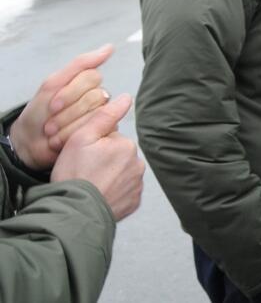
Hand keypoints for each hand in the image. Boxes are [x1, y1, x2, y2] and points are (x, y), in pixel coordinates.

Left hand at [8, 44, 113, 169]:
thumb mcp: (53, 84)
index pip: (92, 78)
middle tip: (52, 121)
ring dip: (67, 124)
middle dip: (68, 111)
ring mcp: (100, 115)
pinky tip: (60, 139)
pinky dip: (70, 135)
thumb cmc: (39, 112)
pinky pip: (94, 129)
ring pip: (96, 114)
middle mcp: (98, 97)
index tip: (53, 105)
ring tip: (53, 131)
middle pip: (95, 97)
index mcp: (88, 83)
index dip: (71, 92)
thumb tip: (110, 47)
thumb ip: (81, 64)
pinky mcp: (100, 132)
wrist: (29, 141)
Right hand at [51, 94, 144, 220]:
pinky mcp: (133, 202)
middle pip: (118, 156)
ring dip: (110, 176)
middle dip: (104, 161)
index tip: (83, 157)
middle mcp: (138, 164)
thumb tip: (125, 98)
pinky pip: (124, 192)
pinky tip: (99, 194)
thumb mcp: (81, 138)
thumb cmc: (74, 174)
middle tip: (85, 172)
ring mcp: (137, 185)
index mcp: (127, 145)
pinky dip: (113, 192)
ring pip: (122, 173)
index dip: (94, 146)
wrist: (73, 211)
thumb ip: (105, 115)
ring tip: (91, 184)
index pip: (111, 139)